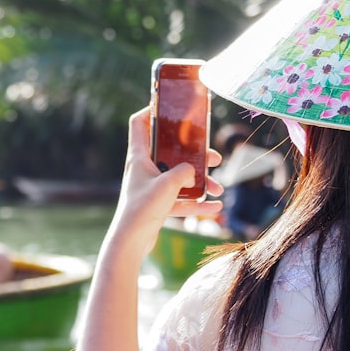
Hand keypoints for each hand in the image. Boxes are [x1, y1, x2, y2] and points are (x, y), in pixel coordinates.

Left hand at [107, 107, 222, 260]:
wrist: (130, 243)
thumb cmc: (143, 209)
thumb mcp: (168, 184)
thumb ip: (185, 171)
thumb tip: (193, 170)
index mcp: (139, 157)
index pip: (140, 124)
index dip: (152, 111)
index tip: (171, 106)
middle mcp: (144, 169)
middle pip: (170, 152)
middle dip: (194, 154)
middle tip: (213, 156)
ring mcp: (151, 188)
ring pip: (180, 177)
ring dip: (201, 182)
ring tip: (218, 188)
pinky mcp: (157, 205)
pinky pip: (181, 199)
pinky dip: (197, 203)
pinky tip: (215, 207)